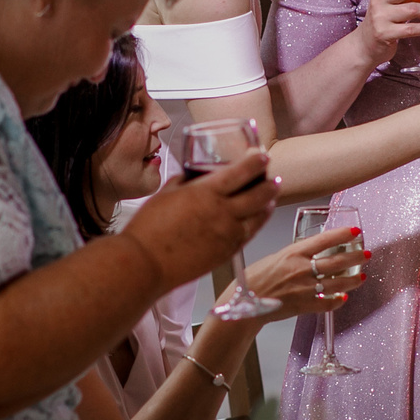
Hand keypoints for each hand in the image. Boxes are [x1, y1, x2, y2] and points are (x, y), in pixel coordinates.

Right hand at [117, 153, 277, 287]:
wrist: (146, 262)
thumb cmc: (149, 229)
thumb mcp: (166, 193)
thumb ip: (185, 182)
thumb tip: (193, 178)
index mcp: (206, 193)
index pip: (241, 172)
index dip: (256, 163)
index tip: (262, 157)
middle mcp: (222, 212)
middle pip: (258, 195)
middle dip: (269, 184)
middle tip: (273, 179)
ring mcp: (227, 234)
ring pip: (259, 217)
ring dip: (268, 204)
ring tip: (271, 198)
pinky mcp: (226, 252)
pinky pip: (249, 235)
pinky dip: (257, 224)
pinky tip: (256, 220)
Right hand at [241, 227, 362, 318]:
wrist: (244, 304)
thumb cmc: (252, 280)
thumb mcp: (273, 257)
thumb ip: (293, 255)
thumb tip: (308, 254)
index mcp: (293, 253)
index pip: (325, 240)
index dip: (343, 234)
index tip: (355, 231)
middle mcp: (302, 270)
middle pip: (336, 262)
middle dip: (355, 257)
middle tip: (365, 254)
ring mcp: (305, 289)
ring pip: (337, 283)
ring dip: (352, 280)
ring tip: (361, 276)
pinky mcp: (304, 306)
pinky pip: (327, 304)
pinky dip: (337, 300)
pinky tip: (343, 297)